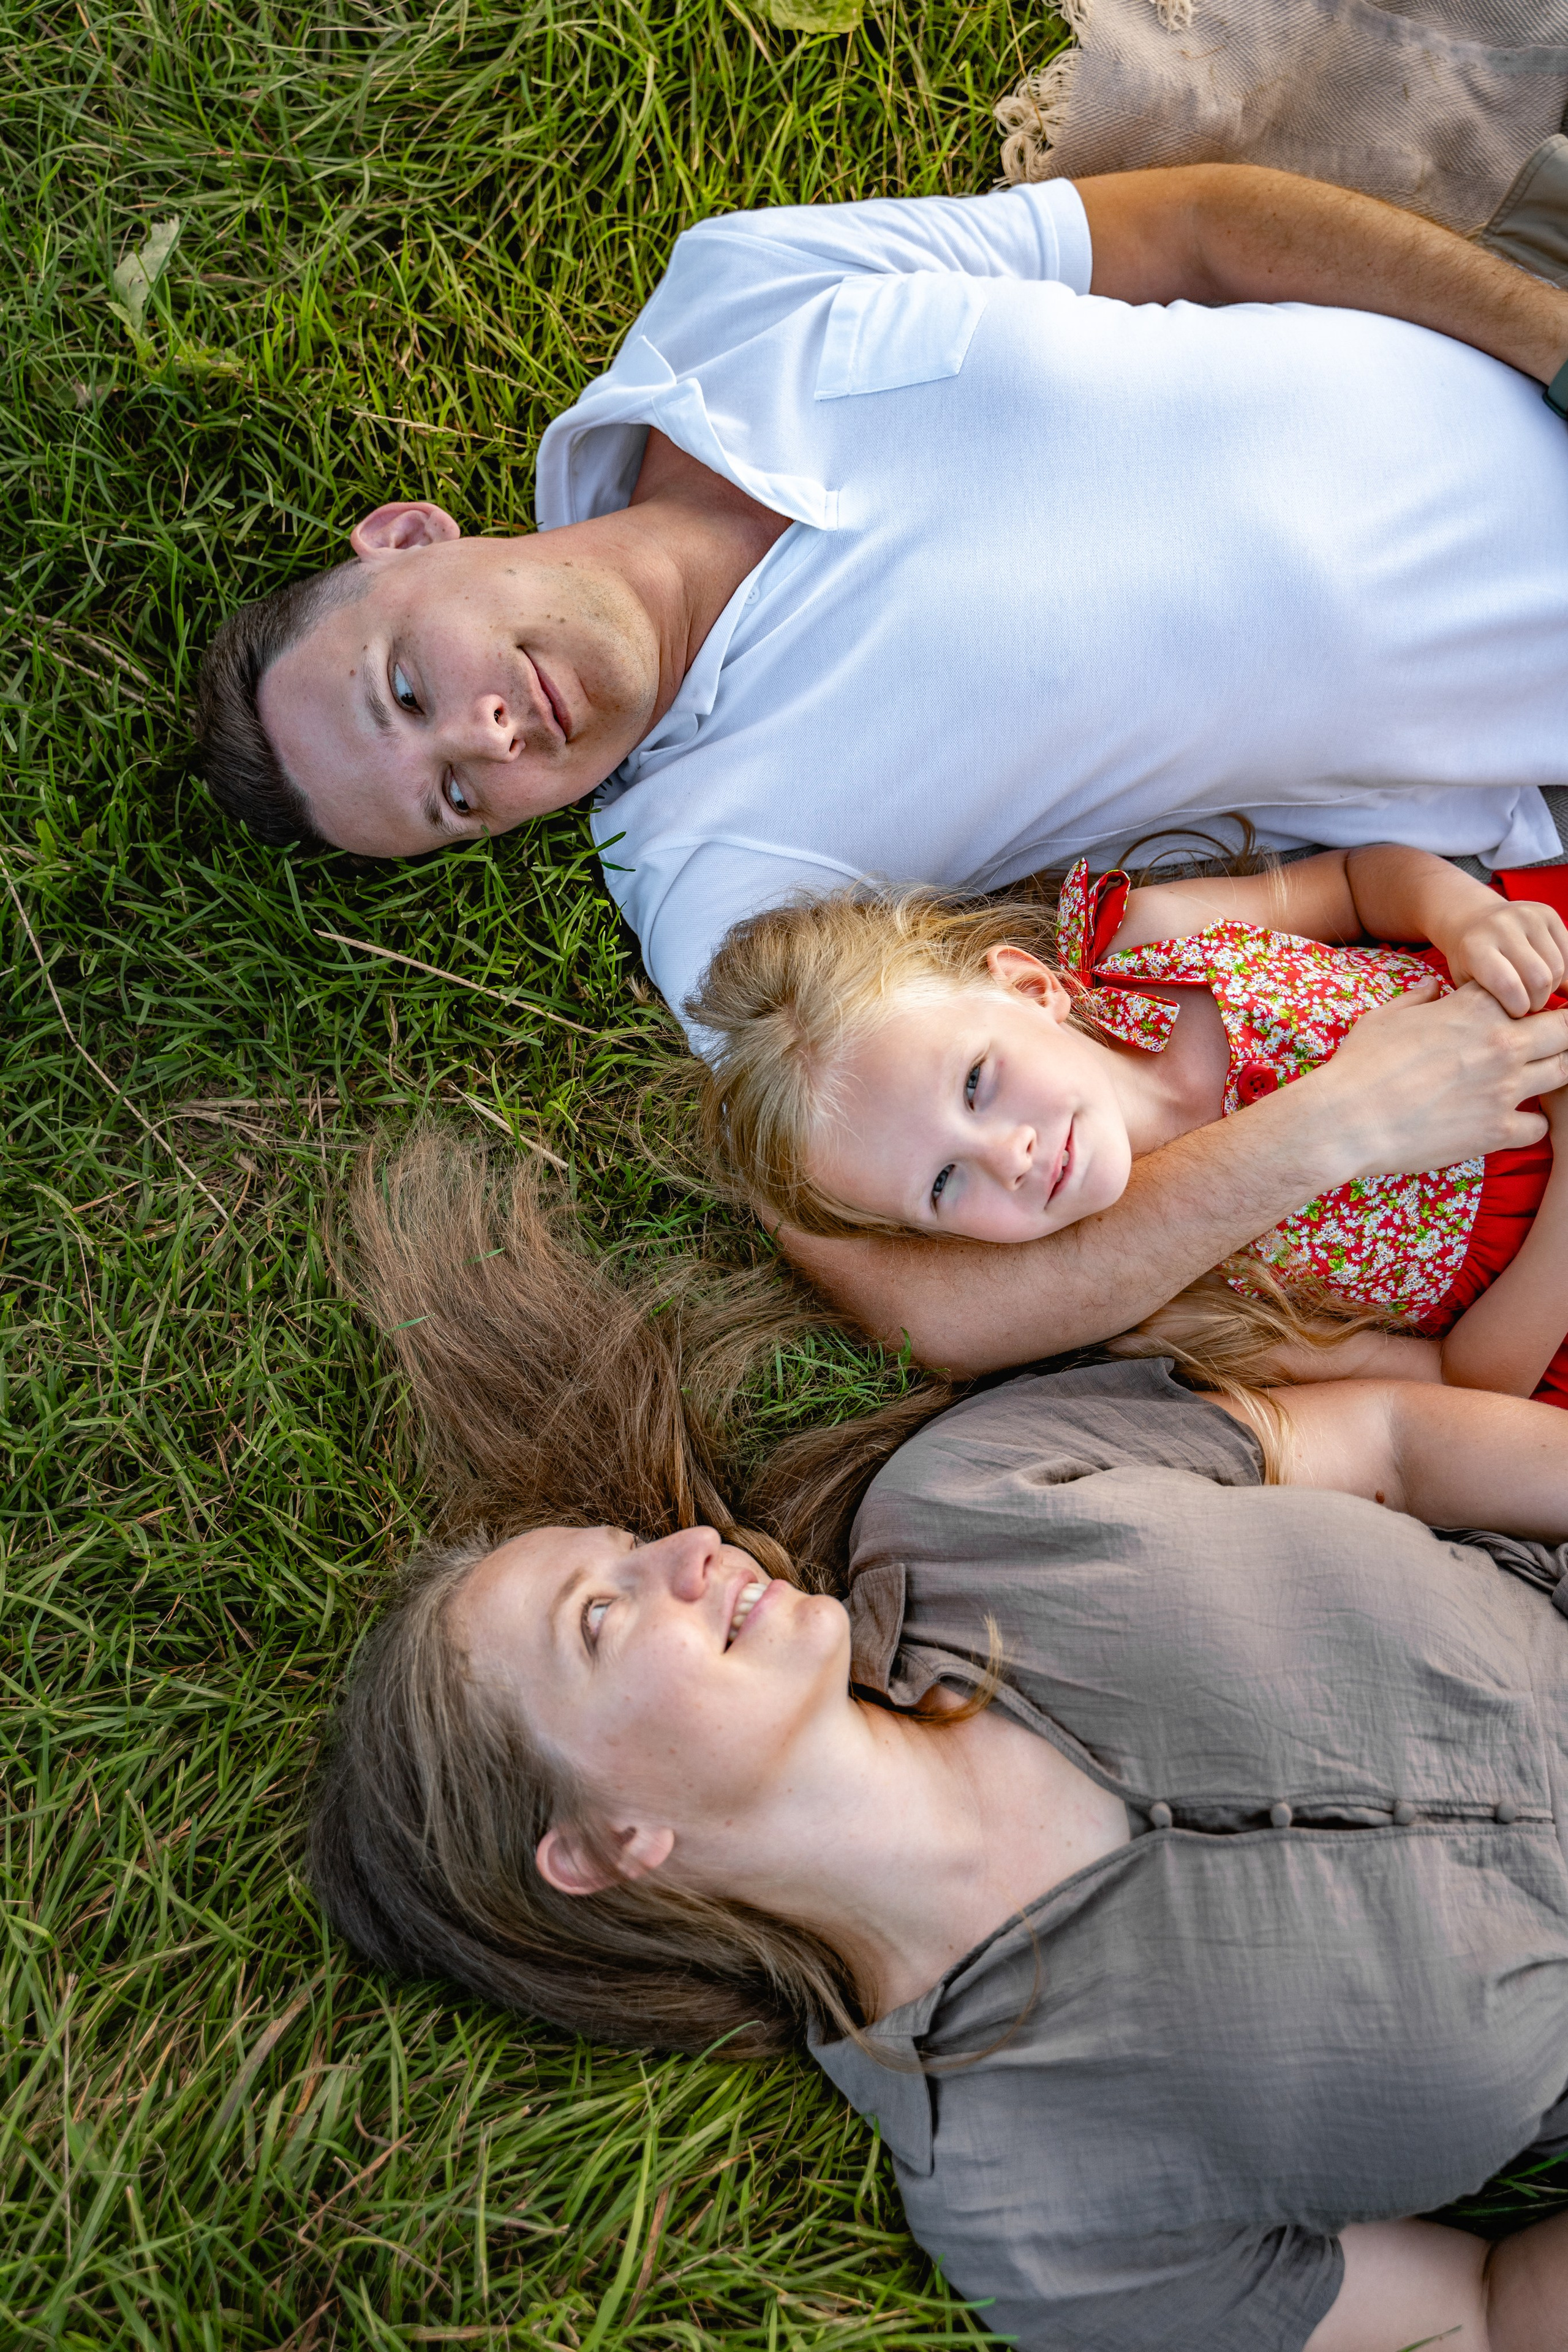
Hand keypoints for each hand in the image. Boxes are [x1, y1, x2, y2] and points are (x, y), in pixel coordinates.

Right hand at [1309, 979, 1567, 1177]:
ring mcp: (1504, 1088)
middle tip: (1542, 1044)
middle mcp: (1501, 1044)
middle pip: (1565, 1028)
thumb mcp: (1384, 1017)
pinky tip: (1509, 1122)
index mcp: (1476, 1008)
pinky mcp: (1498, 1130)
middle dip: (1559, 1032)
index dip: (1526, 1001)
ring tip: (1532, 1079)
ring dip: (1553, 1073)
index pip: (1529, 991)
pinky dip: (1529, 1124)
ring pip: (1565, 1072)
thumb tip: (1433, 986)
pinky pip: (1540, 1126)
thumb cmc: (1360, 1065)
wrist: (1346, 1119)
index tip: (1517, 1012)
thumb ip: (1418, 998)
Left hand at [1437, 896, 1567, 1014]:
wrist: (1472, 920)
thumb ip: (1491, 1003)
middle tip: (1527, 1005)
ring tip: (1534, 990)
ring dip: (1551, 987)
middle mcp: (1501, 926)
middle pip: (1539, 978)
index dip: (1518, 1007)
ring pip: (1558, 967)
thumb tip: (1531, 1023)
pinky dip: (1563, 972)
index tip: (1514, 1014)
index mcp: (1475, 947)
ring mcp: (1526, 916)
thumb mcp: (1468, 984)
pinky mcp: (1547, 913)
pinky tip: (1548, 978)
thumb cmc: (1470, 963)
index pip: (1508, 985)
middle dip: (1537, 1001)